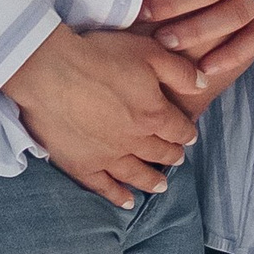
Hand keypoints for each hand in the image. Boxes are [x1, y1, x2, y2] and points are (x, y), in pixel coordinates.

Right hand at [2, 23, 205, 208]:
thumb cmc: (99, 56)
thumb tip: (203, 84)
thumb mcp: (148, 52)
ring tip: (161, 186)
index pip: (179, 129)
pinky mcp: (81, 165)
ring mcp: (107, 157)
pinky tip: (126, 201)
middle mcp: (135, 141)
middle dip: (171, 156)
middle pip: (160, 153)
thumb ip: (179, 71)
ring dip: (151, 180)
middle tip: (176, 159)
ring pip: (137, 174)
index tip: (189, 136)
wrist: (49, 71)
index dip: (186, 132)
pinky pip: (104, 187)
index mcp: (154, 115)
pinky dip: (117, 195)